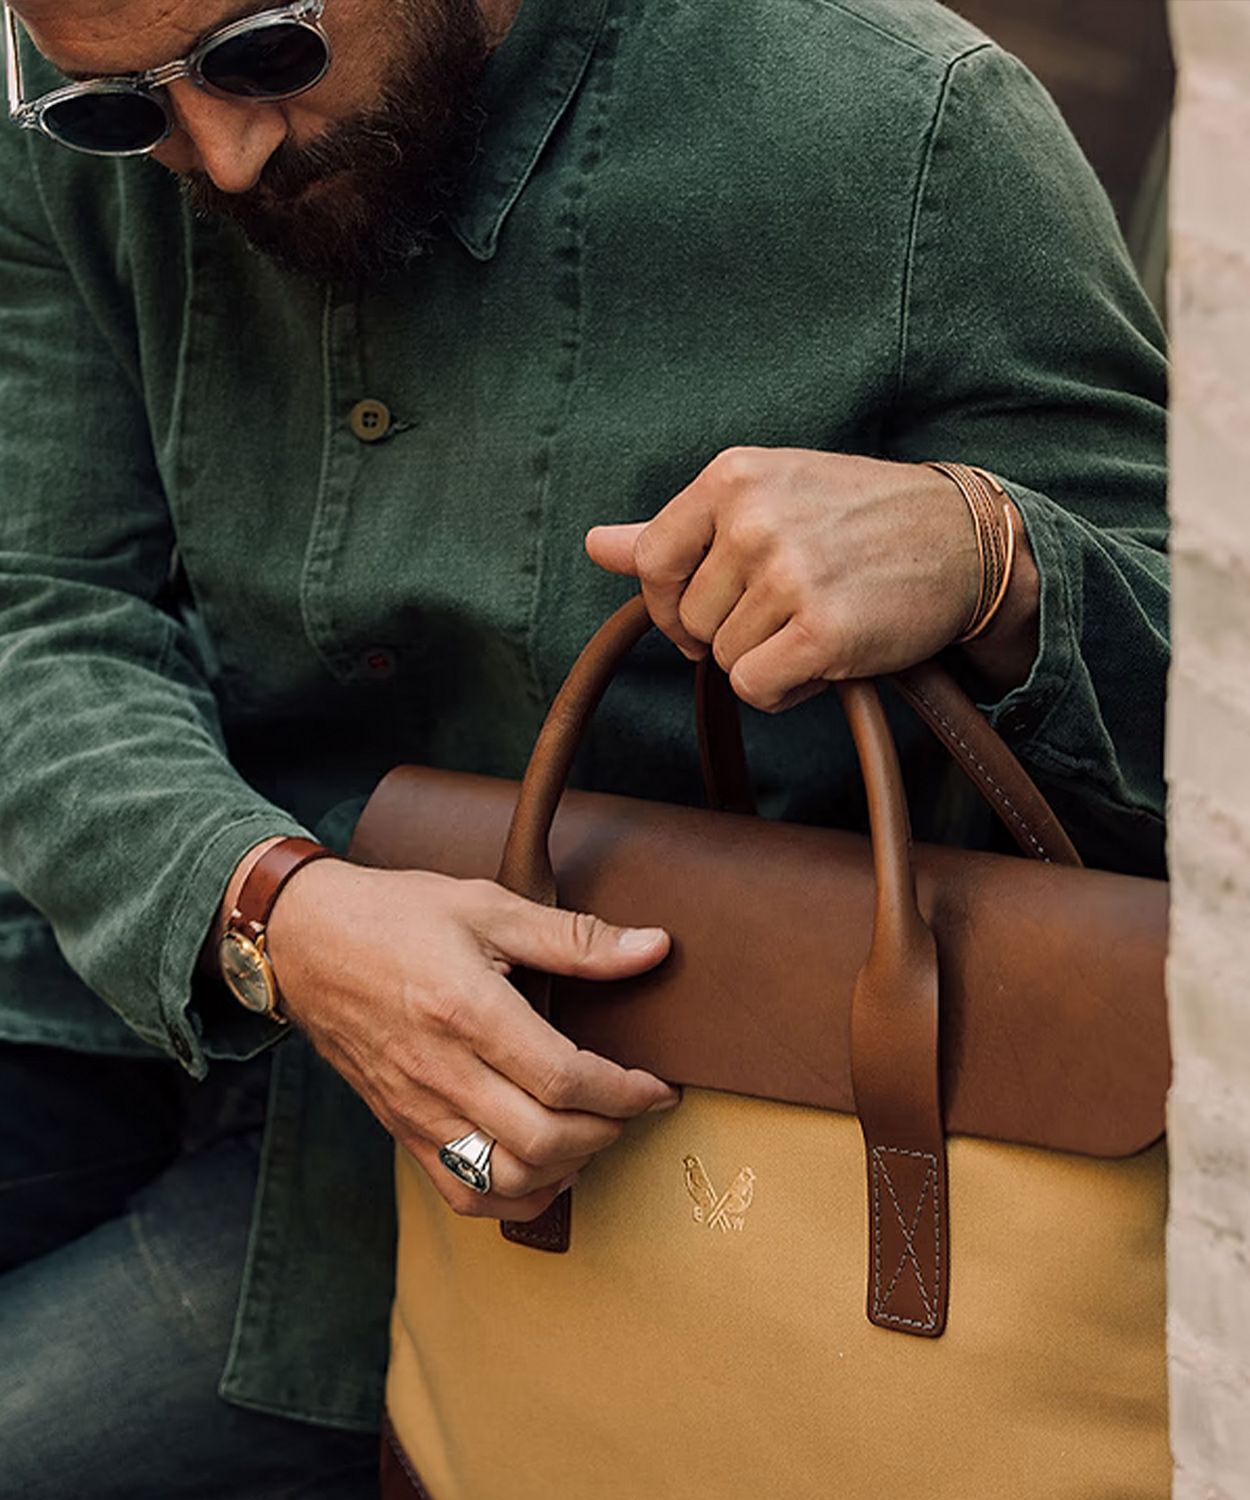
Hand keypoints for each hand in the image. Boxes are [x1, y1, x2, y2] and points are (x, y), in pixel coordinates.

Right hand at [264, 861, 677, 1220]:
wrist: (304, 942)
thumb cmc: (397, 916)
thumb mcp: (488, 905)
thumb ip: (575, 937)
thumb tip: (655, 948)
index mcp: (467, 1009)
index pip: (564, 1078)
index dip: (626, 1092)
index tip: (656, 1087)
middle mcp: (441, 1070)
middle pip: (543, 1139)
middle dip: (607, 1131)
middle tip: (629, 1106)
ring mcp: (417, 1108)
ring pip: (506, 1179)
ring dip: (566, 1168)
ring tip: (591, 1132)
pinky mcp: (401, 1128)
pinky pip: (463, 1193)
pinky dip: (515, 1196)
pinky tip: (543, 1166)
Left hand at [586, 447, 1038, 706]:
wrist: (963, 538)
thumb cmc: (857, 518)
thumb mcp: (765, 498)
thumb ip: (676, 530)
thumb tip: (596, 546)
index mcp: (732, 476)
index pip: (651, 564)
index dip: (670, 604)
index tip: (705, 610)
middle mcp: (754, 518)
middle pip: (690, 621)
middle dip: (732, 632)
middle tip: (791, 607)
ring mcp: (789, 573)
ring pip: (726, 659)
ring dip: (768, 658)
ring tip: (816, 622)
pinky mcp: (823, 629)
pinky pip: (757, 689)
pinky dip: (787, 689)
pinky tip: (824, 657)